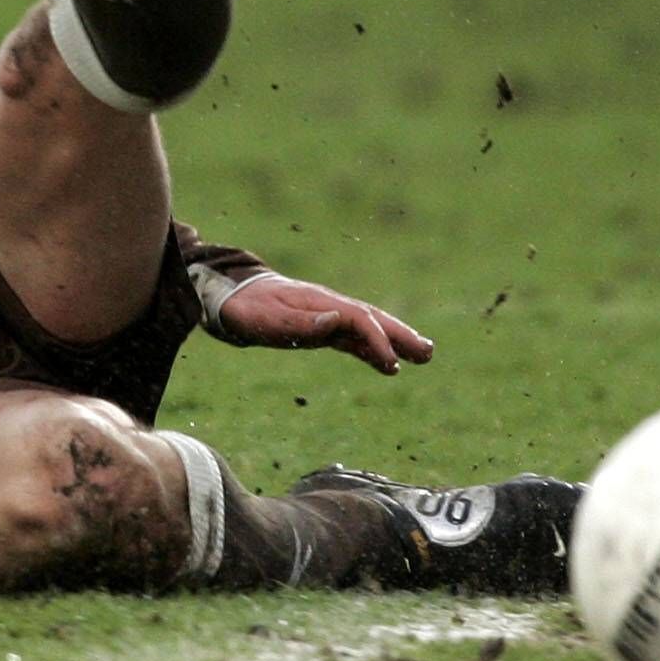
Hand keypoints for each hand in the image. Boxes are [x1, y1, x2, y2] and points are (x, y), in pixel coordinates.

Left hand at [216, 277, 434, 374]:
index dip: (377, 340)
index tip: (393, 363)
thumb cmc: (248, 310)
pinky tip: (387, 363)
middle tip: (428, 352)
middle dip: (400, 335)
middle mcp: (329, 306)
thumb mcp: (268, 319)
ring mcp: (327, 315)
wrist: (231, 297)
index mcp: (319, 302)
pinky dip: (372, 349)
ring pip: (368, 328)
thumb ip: (301, 322)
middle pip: (372, 319)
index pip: (358, 318)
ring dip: (394, 341)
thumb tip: (338, 320)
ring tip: (423, 356)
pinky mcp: (322, 326)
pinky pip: (353, 338)